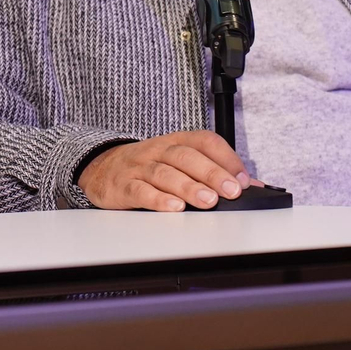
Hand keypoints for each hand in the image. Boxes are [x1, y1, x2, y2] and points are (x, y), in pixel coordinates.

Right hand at [78, 131, 254, 211]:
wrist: (100, 168)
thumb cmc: (146, 166)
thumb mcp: (178, 161)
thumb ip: (213, 170)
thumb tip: (251, 185)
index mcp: (174, 141)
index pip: (204, 141)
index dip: (226, 158)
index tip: (243, 179)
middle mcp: (157, 151)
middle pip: (186, 156)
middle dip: (212, 173)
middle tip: (231, 191)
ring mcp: (138, 168)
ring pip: (165, 173)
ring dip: (188, 187)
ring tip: (208, 202)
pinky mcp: (122, 186)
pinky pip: (140, 191)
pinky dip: (158, 200)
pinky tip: (174, 208)